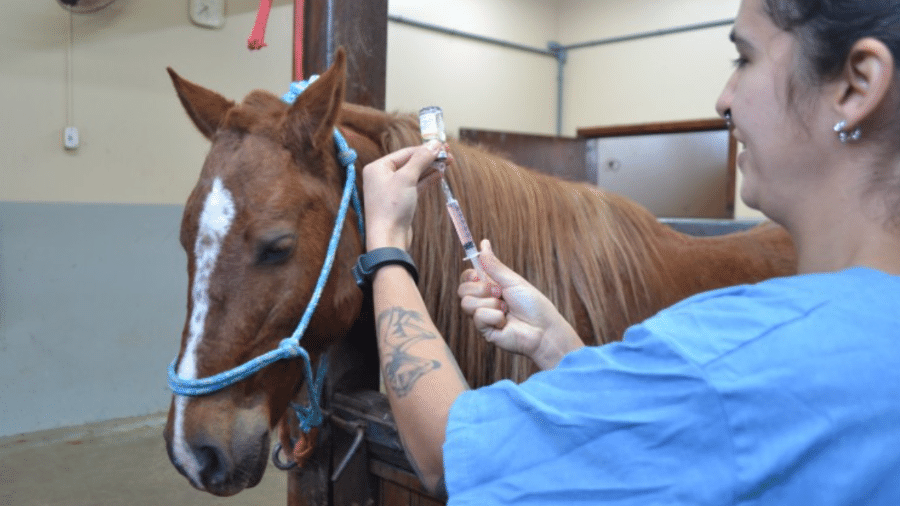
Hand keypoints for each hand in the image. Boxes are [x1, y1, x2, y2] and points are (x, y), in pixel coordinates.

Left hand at [362, 142, 442, 249]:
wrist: (389, 239)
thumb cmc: (391, 207)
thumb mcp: (407, 178)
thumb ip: (421, 159)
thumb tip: (434, 144)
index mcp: (378, 167)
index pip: (405, 152)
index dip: (425, 149)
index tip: (442, 146)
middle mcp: (382, 177)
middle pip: (410, 162)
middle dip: (430, 158)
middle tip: (449, 155)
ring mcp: (392, 190)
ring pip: (415, 174)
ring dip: (431, 169)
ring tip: (448, 163)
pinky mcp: (401, 202)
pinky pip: (415, 186)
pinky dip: (427, 180)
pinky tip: (440, 175)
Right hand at [458, 240, 583, 369]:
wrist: (543, 329)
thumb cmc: (532, 304)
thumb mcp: (512, 281)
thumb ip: (494, 265)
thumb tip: (483, 243)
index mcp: (489, 287)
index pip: (467, 278)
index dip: (469, 275)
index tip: (477, 274)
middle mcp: (484, 302)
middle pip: (462, 290)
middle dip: (481, 288)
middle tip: (500, 293)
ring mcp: (483, 317)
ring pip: (466, 303)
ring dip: (490, 303)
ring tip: (506, 309)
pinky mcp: (484, 331)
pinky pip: (478, 317)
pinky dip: (494, 317)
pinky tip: (505, 322)